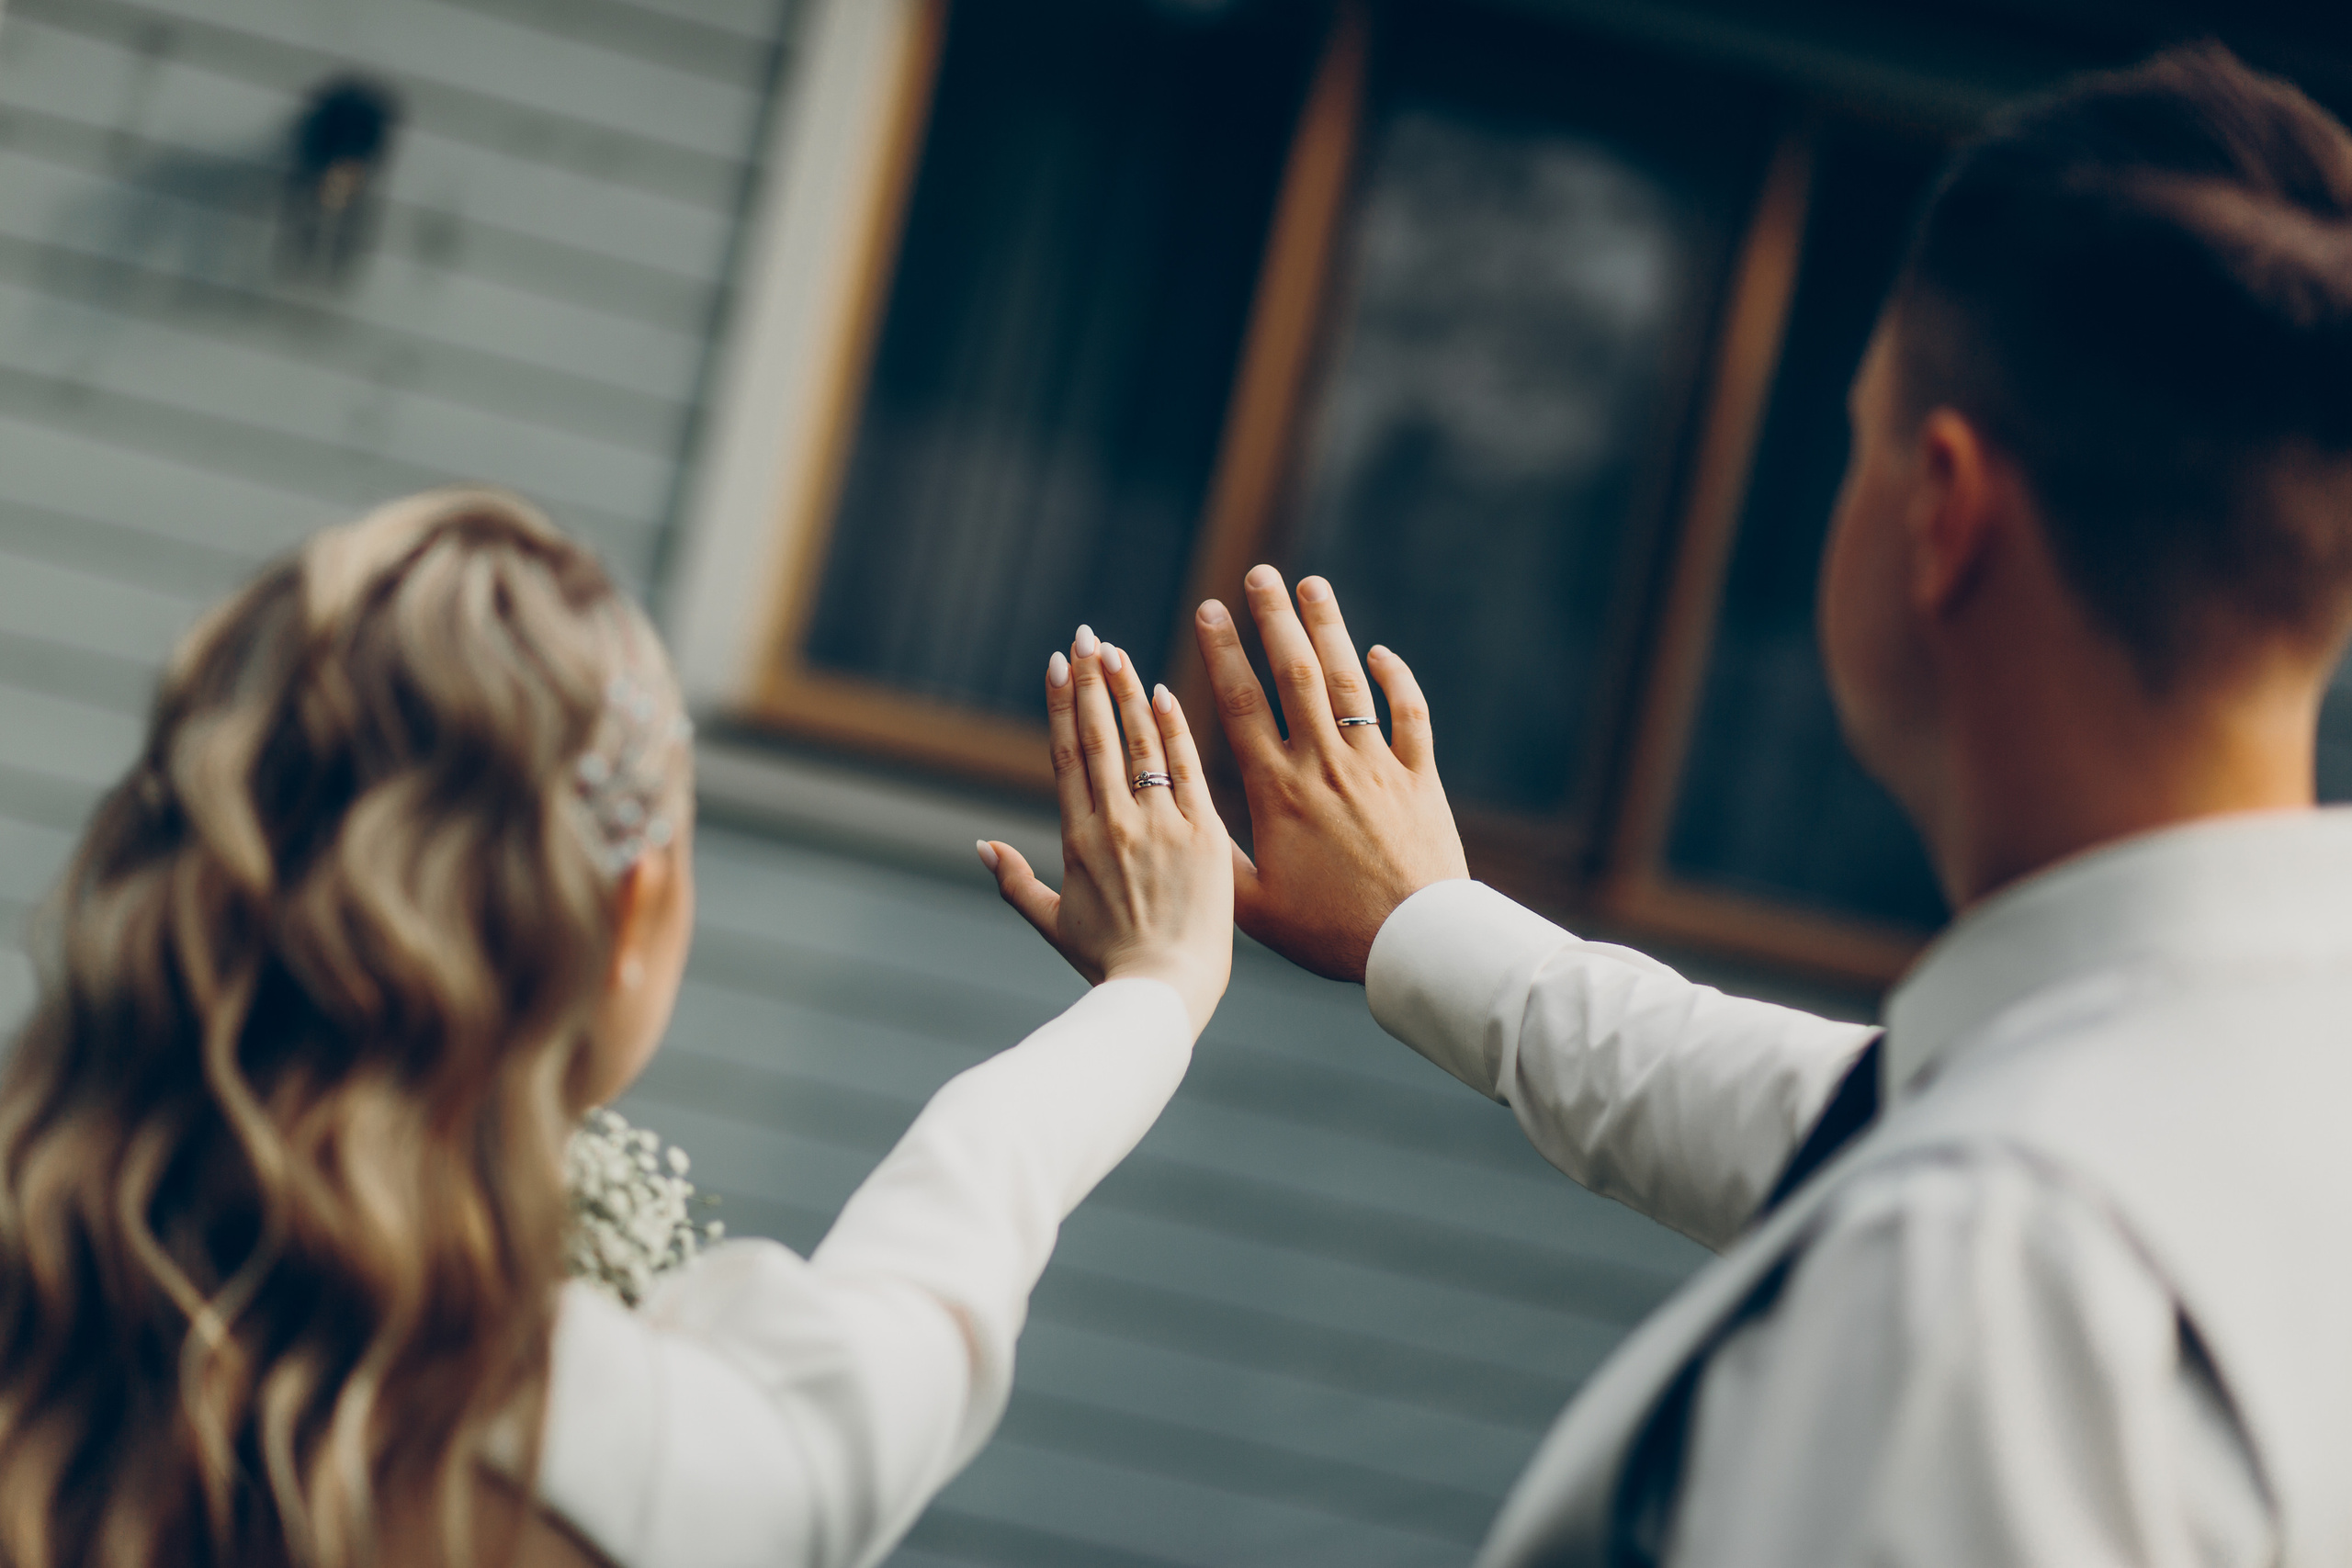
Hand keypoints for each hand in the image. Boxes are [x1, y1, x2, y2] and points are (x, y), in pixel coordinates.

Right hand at [982, 626, 1234, 1034]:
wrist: (1164, 991)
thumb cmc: (1109, 965)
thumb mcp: (1052, 923)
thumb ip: (1013, 881)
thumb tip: (980, 845)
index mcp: (1078, 839)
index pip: (1067, 756)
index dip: (1061, 706)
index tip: (1057, 664)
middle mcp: (1115, 823)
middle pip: (1099, 737)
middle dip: (1090, 681)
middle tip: (1086, 635)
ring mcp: (1160, 825)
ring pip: (1141, 743)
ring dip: (1127, 692)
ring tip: (1118, 652)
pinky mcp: (1203, 834)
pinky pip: (1185, 770)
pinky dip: (1174, 729)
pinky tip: (1164, 693)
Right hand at [1195, 566, 1468, 983]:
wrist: (1413, 941)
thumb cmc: (1329, 932)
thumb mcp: (1255, 908)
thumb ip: (1216, 859)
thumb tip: (1180, 821)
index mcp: (1278, 793)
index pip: (1242, 705)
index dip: (1223, 653)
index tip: (1208, 609)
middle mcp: (1326, 765)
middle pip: (1296, 674)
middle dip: (1274, 619)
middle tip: (1259, 574)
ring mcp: (1376, 765)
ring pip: (1349, 681)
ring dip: (1329, 628)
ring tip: (1312, 584)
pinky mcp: (1419, 778)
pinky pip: (1409, 715)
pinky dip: (1396, 679)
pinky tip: (1379, 652)